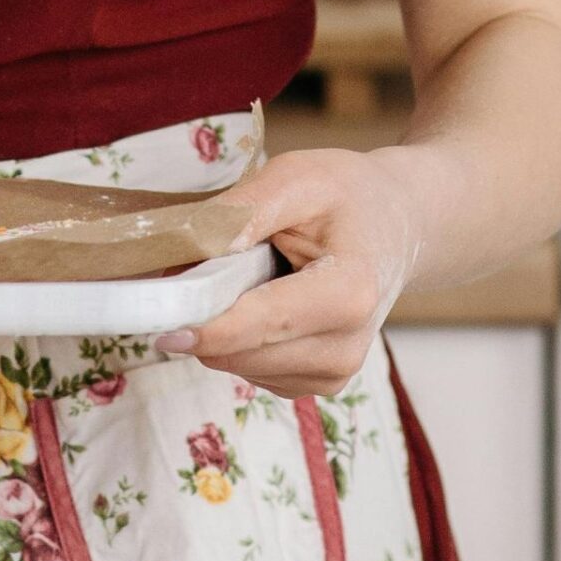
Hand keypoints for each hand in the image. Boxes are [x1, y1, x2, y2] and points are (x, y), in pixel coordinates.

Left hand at [161, 148, 423, 397]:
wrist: (400, 223)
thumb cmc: (349, 195)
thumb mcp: (296, 177)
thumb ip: (239, 213)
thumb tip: (184, 257)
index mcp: (350, 292)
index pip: (264, 323)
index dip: (207, 326)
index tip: (161, 324)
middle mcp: (346, 346)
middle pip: (243, 352)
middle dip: (206, 318)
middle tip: (200, 270)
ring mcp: (335, 372)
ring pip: (239, 366)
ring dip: (222, 329)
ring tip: (251, 277)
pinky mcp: (320, 382)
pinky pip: (251, 371)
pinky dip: (239, 340)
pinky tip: (261, 301)